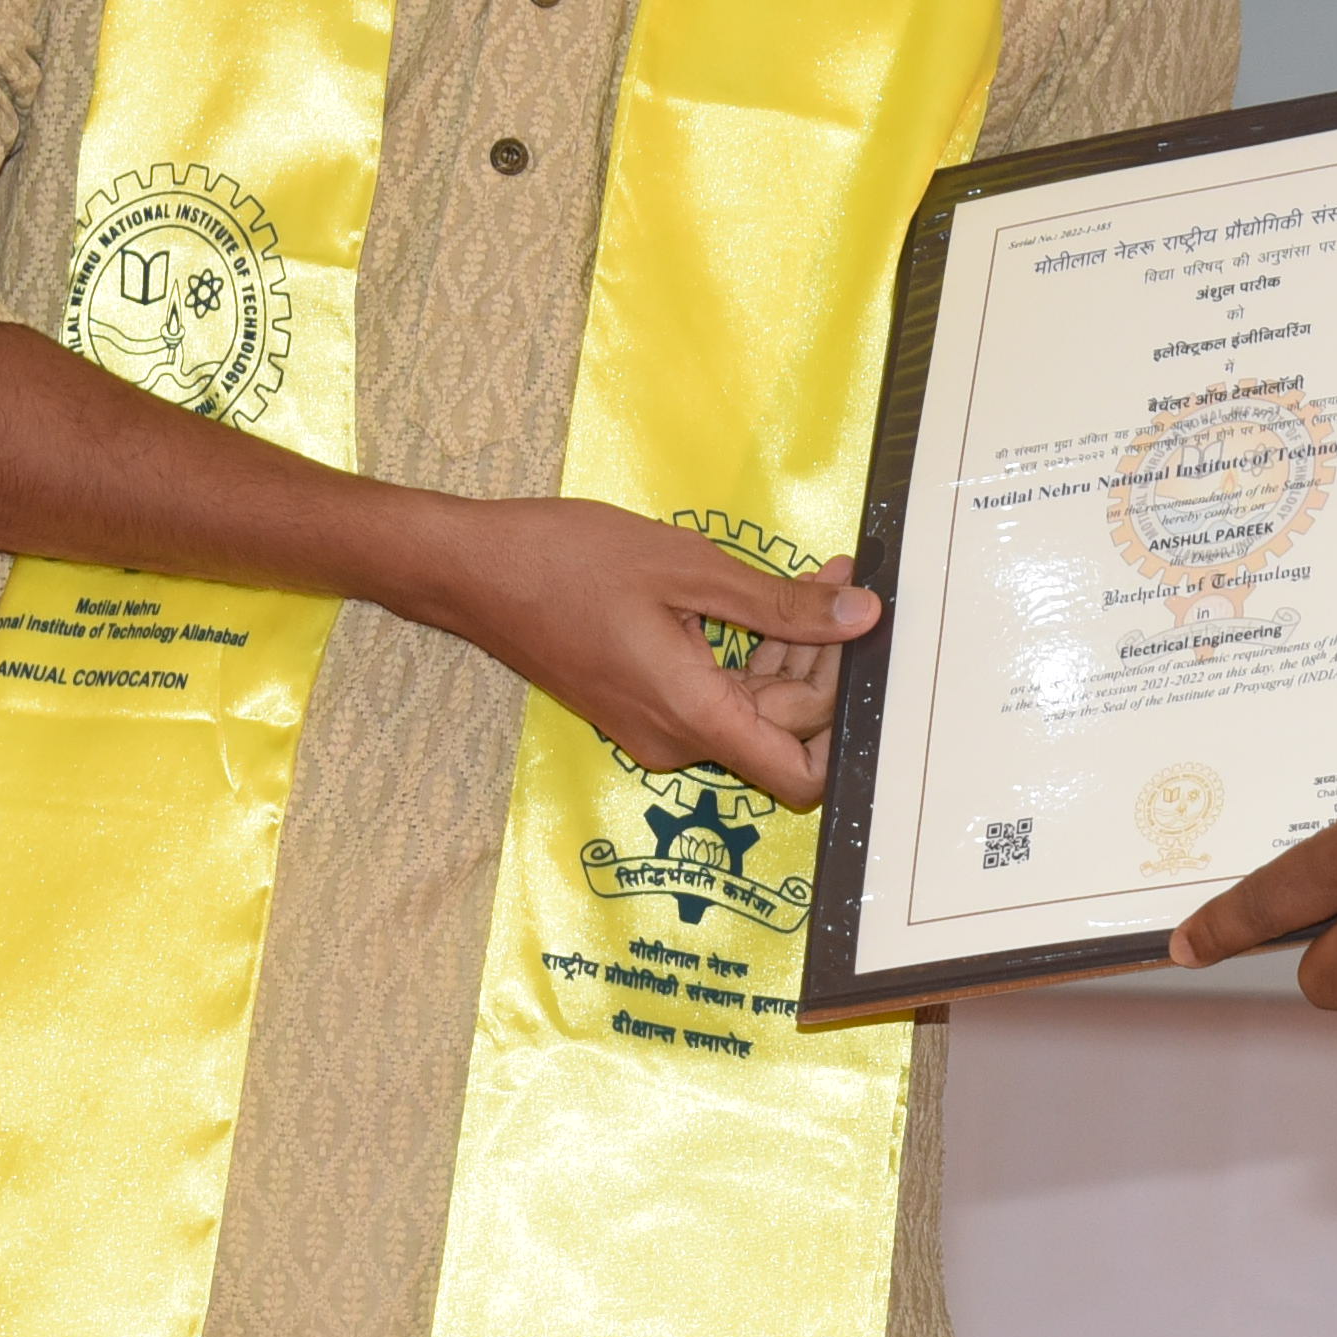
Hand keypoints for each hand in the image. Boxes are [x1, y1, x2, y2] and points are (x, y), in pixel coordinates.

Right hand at [395, 498, 872, 803]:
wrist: (474, 571)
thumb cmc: (567, 560)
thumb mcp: (689, 569)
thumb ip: (780, 605)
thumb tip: (862, 617)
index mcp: (692, 715)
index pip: (801, 776)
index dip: (841, 713)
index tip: (849, 636)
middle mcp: (676, 741)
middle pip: (784, 731)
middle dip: (821, 659)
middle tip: (831, 581)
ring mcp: (655, 730)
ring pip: (753, 712)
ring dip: (787, 651)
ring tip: (805, 577)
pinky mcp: (642, 709)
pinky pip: (716, 698)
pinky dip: (746, 654)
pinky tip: (757, 599)